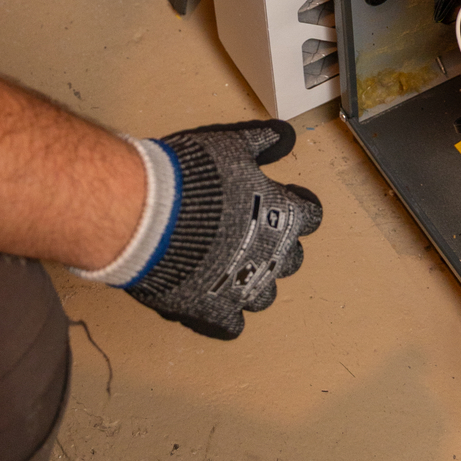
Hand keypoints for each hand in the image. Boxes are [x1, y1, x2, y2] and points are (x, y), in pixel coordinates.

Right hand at [126, 121, 322, 338]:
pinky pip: (231, 325)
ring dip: (252, 281)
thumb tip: (285, 135)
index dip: (297, 207)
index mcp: (283, 217)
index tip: (281, 199)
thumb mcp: (231, 146)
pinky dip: (224, 313)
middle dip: (276, 246)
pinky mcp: (213, 312)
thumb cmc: (195, 177)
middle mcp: (272, 257)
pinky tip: (211, 298)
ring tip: (228, 266)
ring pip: (264, 295)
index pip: (310, 217)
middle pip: (291, 259)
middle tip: (250, 231)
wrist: (150, 216)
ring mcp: (244, 290)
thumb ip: (261, 142)